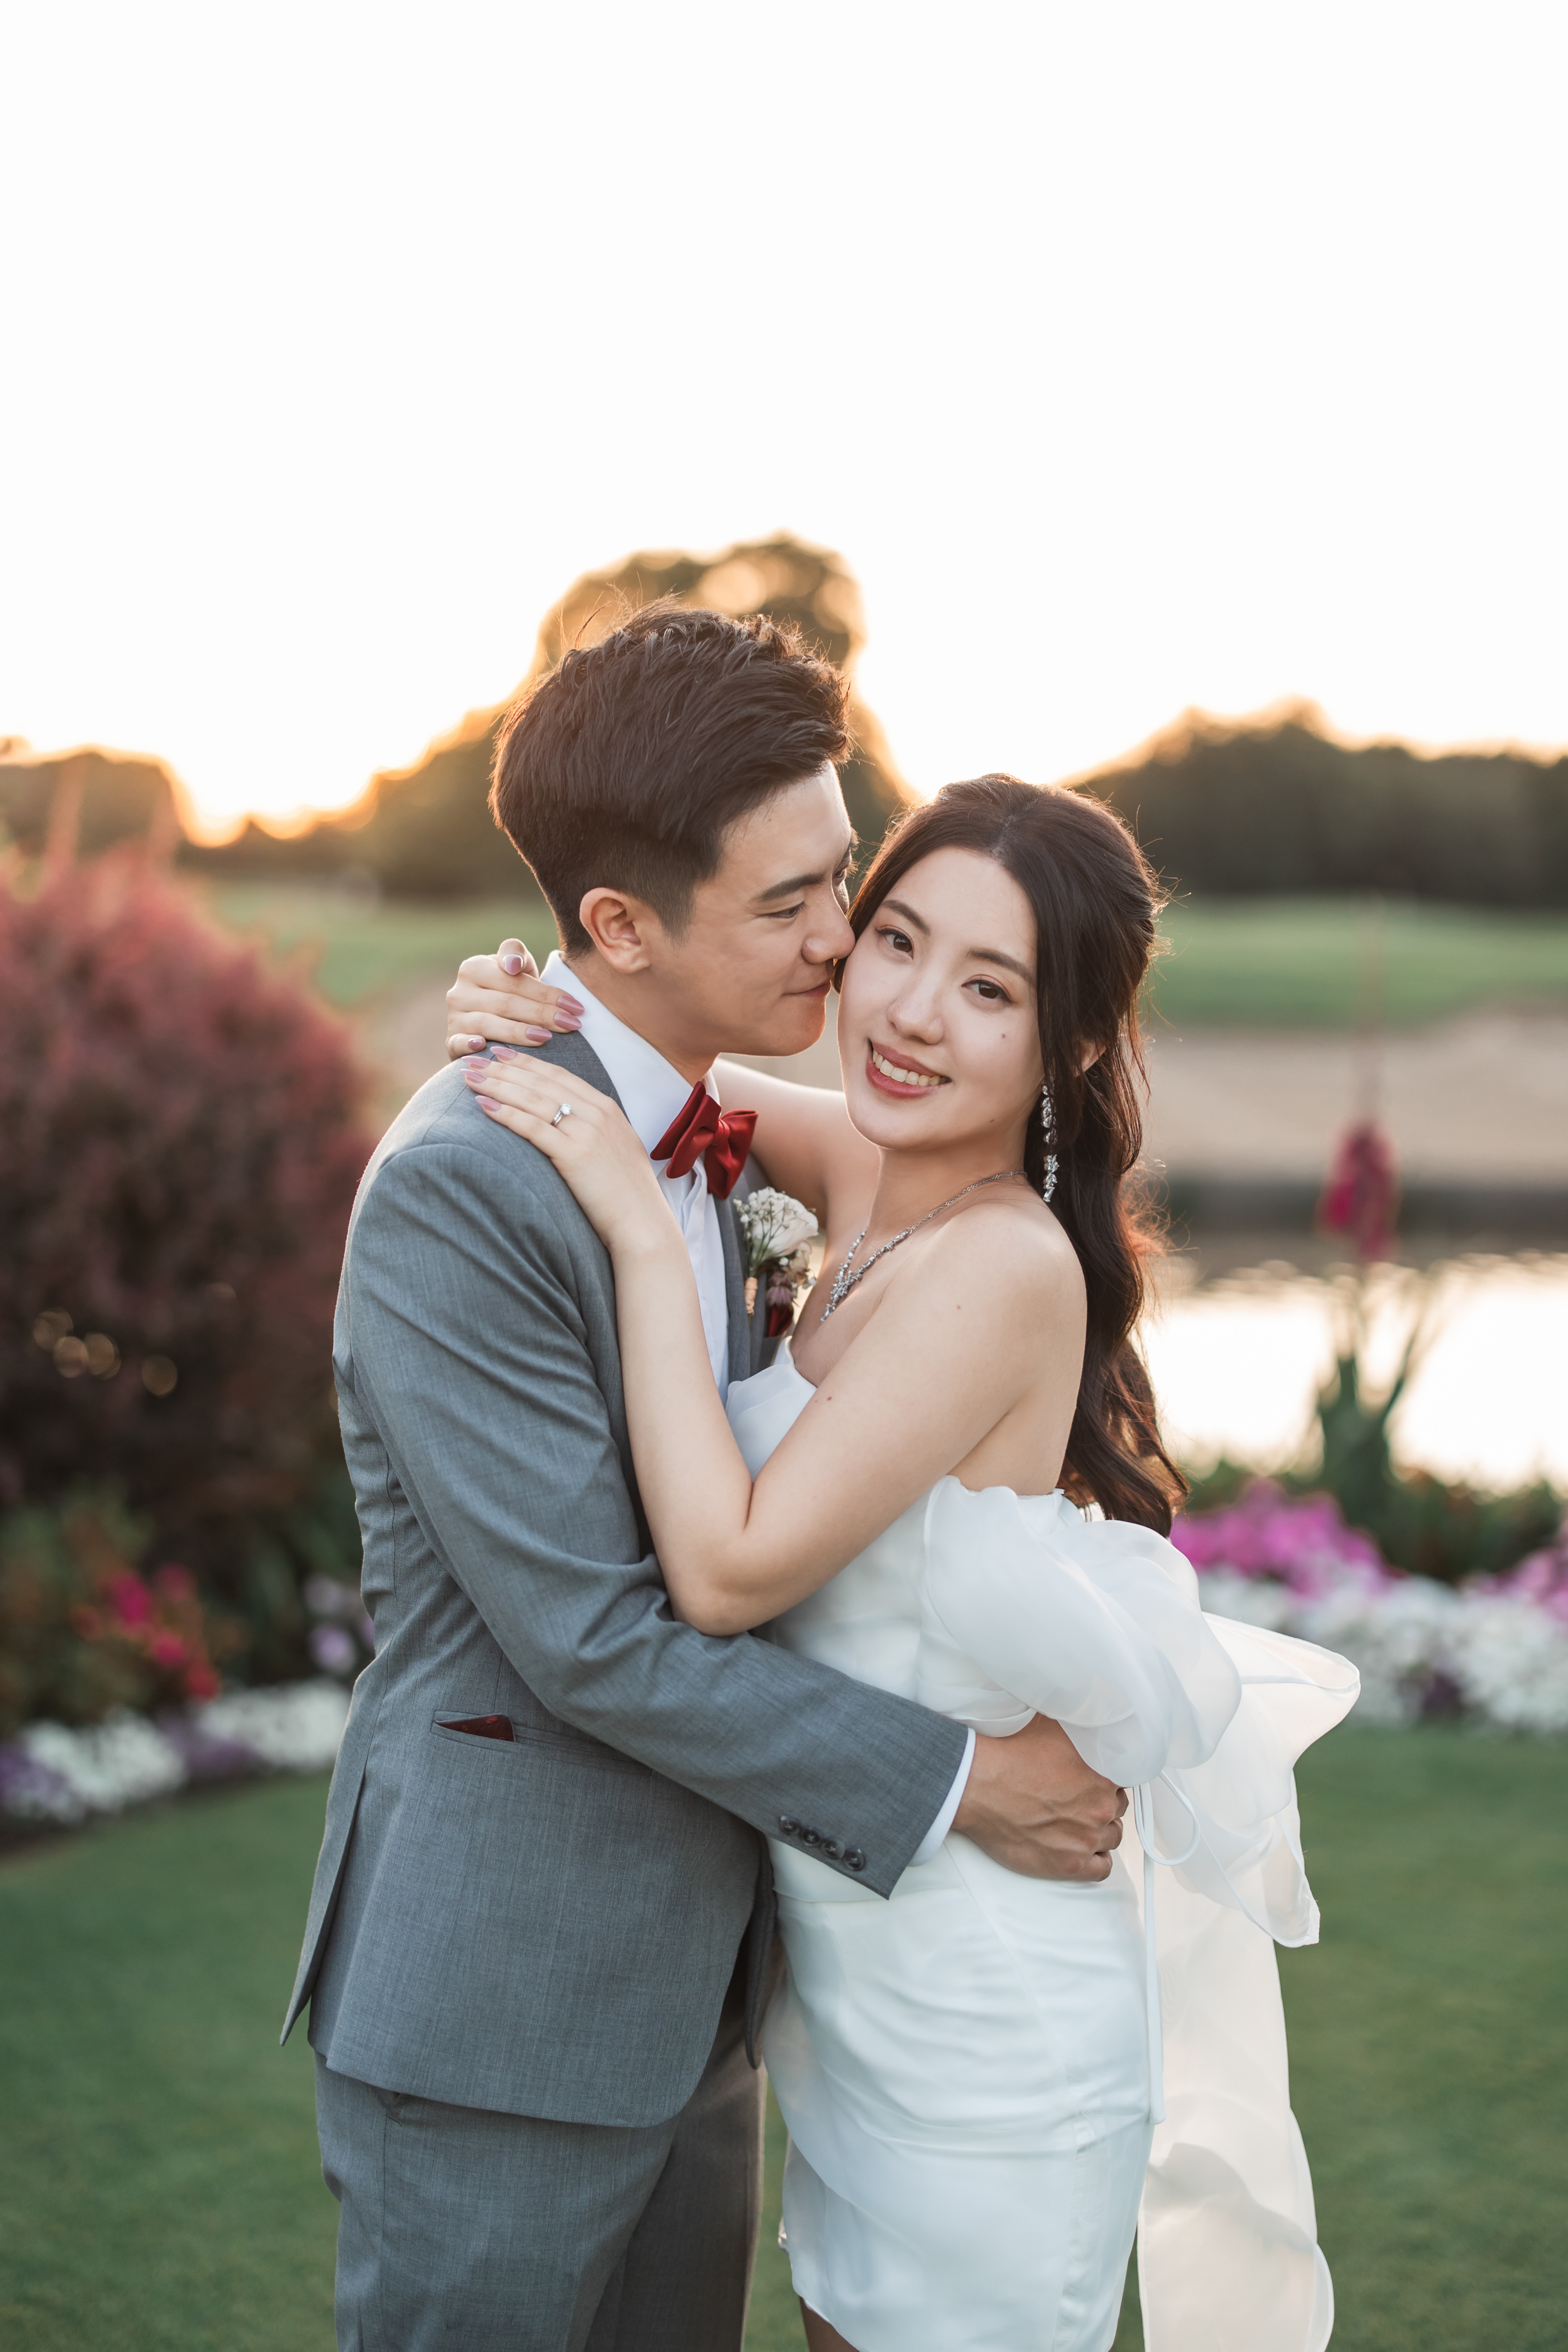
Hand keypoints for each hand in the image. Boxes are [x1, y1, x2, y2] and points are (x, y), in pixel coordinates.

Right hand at [446, 941, 584, 1057]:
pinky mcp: (451, 1041)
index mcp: (473, 967)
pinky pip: (459, 1043)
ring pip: (488, 1023)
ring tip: (547, 1038)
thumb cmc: (509, 991)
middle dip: (542, 1014)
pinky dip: (469, 1045)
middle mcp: (459, 991)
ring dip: (519, 1032)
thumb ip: (517, 955)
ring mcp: (454, 1017)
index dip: (547, 994)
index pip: (515, 981)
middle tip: (571, 1024)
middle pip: (506, 1003)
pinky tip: (485, 1046)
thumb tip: (511, 965)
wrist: (488, 1022)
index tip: (575, 1007)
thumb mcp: (516, 968)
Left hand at [462, 1055, 673, 1260]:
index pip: (559, 1075)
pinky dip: (506, 1114)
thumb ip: (594, 1128)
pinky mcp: (574, 1155)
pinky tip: (483, 1105)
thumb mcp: (615, 1147)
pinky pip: (533, 1128)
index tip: (501, 1054)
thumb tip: (567, 1123)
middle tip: (474, 1059)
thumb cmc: (626, 1192)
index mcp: (606, 1107)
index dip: (527, 1062)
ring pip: (533, 1099)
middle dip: (504, 1067)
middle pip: (541, 1081)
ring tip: (470, 1077)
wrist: (642, 1221)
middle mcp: (596, 1113)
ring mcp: (586, 1132)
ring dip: (498, 1085)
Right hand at [952, 1714, 1126, 1881]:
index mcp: (1102, 1775)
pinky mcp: (1069, 1865)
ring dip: (1100, 1831)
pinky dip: (1097, 1860)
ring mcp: (1086, 1840)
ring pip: (1112, 1838)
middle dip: (1102, 1805)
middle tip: (1081, 1801)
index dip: (1106, 1781)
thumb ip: (1080, 1730)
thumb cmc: (1010, 1756)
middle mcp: (1100, 1809)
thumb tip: (1090, 1717)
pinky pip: (1101, 1869)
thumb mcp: (1052, 1727)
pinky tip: (1085, 1850)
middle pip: (1116, 1809)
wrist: (979, 1786)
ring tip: (1080, 1824)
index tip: (1092, 1782)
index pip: (1122, 1781)